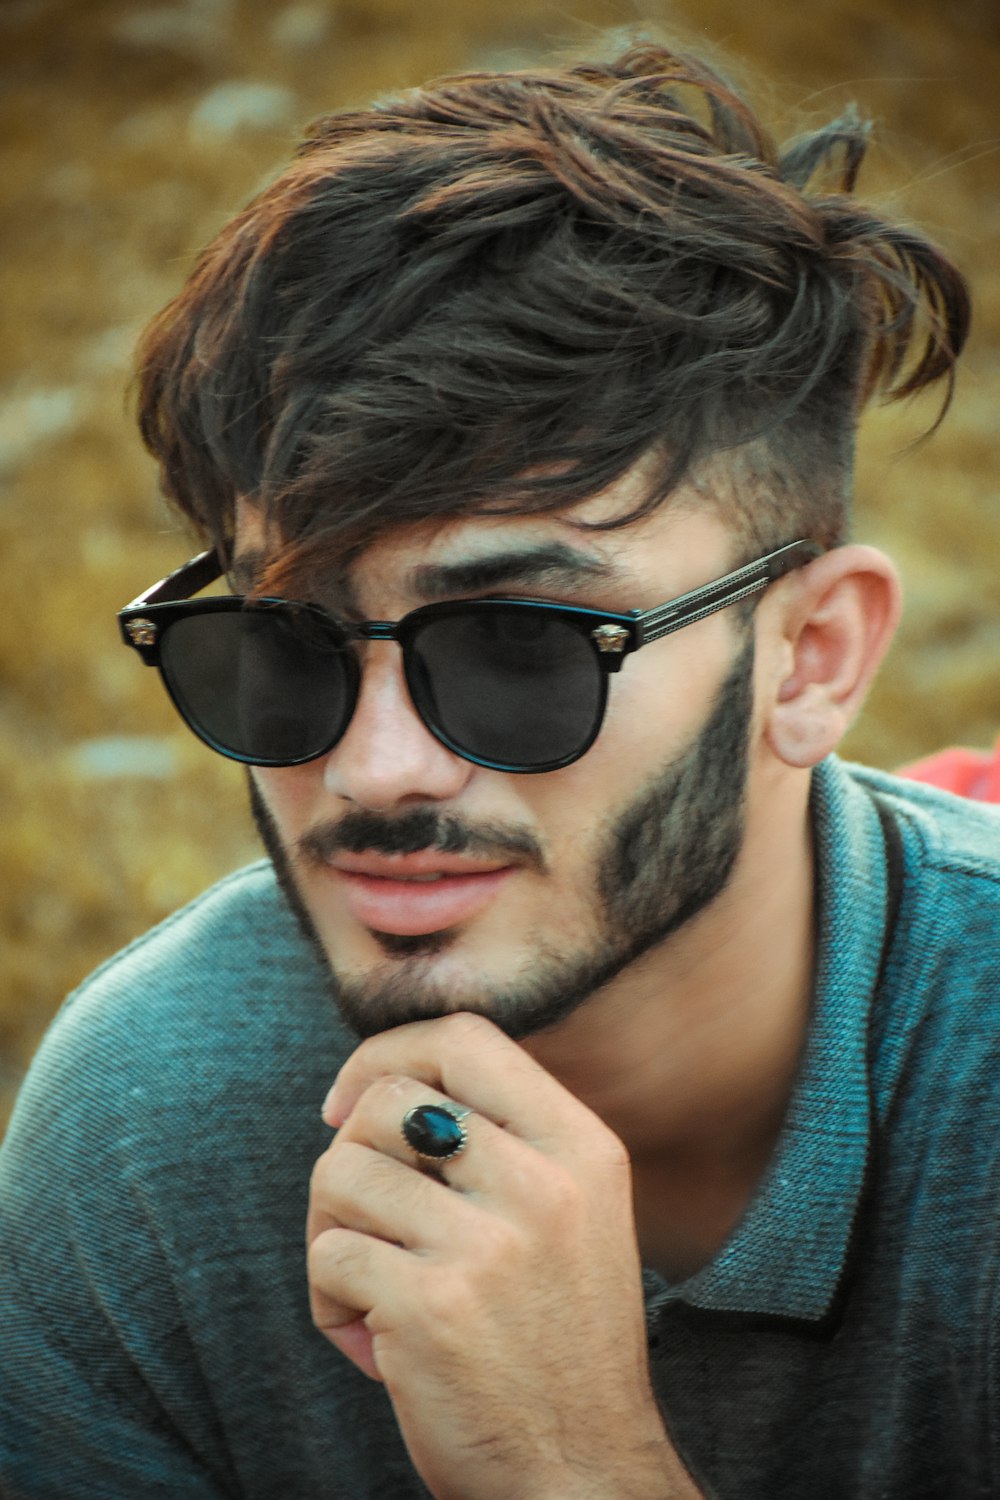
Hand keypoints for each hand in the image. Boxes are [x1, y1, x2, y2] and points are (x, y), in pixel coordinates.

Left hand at [306, 1012, 699, 1499]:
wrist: (584, 1473)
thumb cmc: (557, 1338)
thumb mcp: (573, 1213)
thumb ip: (504, 1140)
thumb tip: (376, 1082)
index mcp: (583, 1147)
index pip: (465, 1038)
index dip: (387, 1054)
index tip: (347, 1102)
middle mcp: (543, 1184)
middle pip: (386, 1102)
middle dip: (346, 1156)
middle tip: (359, 1219)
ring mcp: (489, 1245)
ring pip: (341, 1175)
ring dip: (331, 1233)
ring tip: (368, 1286)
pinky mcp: (431, 1308)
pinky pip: (330, 1257)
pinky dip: (328, 1300)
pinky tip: (369, 1340)